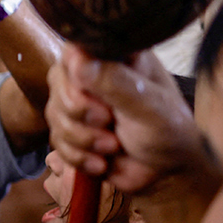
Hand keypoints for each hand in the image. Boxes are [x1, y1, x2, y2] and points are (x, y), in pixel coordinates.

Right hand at [45, 44, 203, 192]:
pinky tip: (101, 162)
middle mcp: (92, 75)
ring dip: (83, 139)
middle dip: (80, 113)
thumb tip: (78, 58)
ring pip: (54, 115)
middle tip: (109, 122)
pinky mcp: (71, 130)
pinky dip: (78, 156)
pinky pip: (56, 140)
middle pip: (58, 84)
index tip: (97, 97)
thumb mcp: (149, 105)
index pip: (75, 51)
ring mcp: (78, 102)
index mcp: (114, 57)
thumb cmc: (168, 130)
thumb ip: (115, 81)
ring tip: (113, 146)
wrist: (166, 171)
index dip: (76, 75)